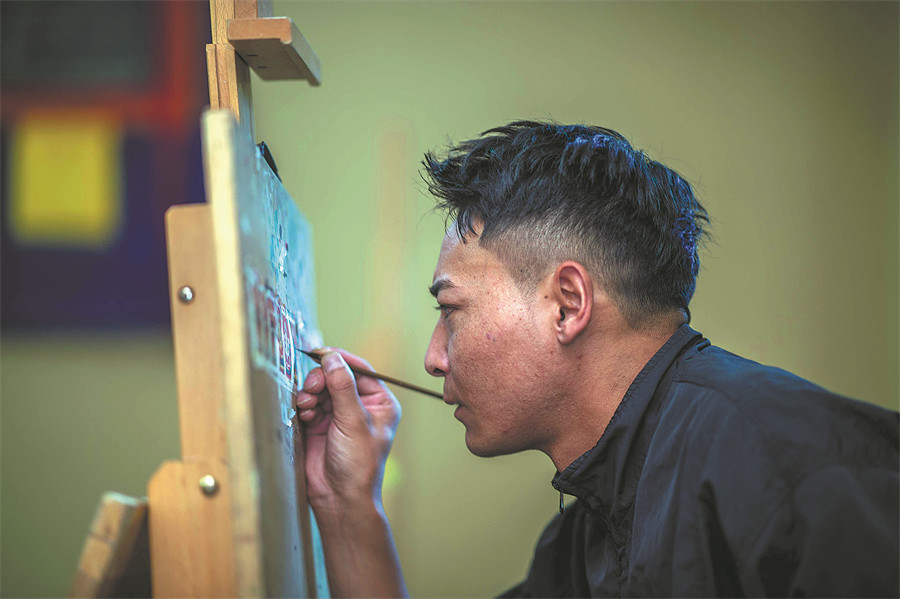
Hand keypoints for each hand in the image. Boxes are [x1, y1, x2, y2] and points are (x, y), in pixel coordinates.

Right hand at [295, 348, 400, 512]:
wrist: (339, 498)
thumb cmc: (358, 464)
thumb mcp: (354, 420)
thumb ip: (342, 386)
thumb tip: (332, 357)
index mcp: (379, 402)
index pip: (360, 369)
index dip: (340, 359)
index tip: (320, 352)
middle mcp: (359, 406)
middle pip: (336, 376)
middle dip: (321, 379)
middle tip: (312, 387)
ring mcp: (339, 415)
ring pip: (320, 389)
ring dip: (310, 393)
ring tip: (307, 405)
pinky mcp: (320, 425)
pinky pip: (308, 404)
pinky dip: (304, 406)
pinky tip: (304, 415)